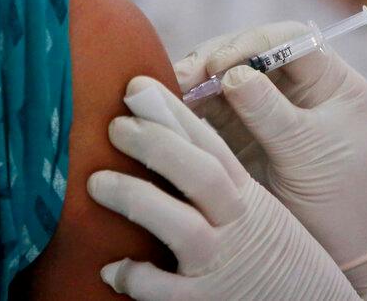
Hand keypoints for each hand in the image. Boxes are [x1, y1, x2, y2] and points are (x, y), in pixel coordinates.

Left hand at [88, 76, 359, 300]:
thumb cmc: (271, 253)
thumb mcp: (255, 209)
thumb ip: (218, 181)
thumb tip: (163, 142)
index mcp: (247, 195)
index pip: (210, 145)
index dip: (174, 114)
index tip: (138, 87)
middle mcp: (238, 224)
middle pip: (200, 175)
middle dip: (156, 144)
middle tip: (115, 124)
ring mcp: (225, 264)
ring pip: (183, 228)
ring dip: (138, 201)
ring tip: (95, 182)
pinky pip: (171, 292)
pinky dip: (139, 278)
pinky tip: (112, 268)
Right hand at [174, 23, 366, 299]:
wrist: (342, 253)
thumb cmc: (341, 200)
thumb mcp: (310, 153)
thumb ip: (272, 113)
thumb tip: (231, 73)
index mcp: (330, 81)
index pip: (290, 40)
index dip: (253, 43)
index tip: (222, 64)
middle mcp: (296, 86)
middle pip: (250, 52)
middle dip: (215, 58)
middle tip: (186, 75)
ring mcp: (266, 107)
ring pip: (224, 77)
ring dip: (195, 79)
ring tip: (170, 89)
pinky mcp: (240, 132)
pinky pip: (210, 108)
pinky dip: (189, 105)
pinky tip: (169, 107)